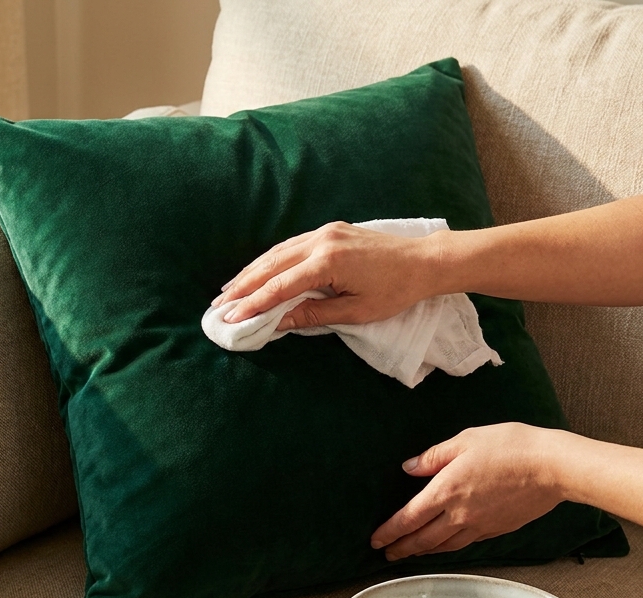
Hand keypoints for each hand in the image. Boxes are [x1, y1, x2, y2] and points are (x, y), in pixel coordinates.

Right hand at [212, 222, 444, 329]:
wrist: (424, 261)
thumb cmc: (395, 290)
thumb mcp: (356, 311)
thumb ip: (314, 315)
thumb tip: (279, 322)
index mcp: (327, 262)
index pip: (279, 287)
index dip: (253, 304)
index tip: (232, 318)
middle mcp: (321, 241)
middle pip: (271, 266)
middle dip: (242, 286)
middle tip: (219, 305)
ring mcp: (324, 232)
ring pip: (277, 252)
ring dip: (252, 272)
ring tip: (230, 289)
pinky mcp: (330, 230)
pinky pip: (290, 245)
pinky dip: (270, 260)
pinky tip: (258, 271)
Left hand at [371, 423, 566, 559]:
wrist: (552, 468)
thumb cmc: (511, 447)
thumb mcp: (466, 440)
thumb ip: (434, 456)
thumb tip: (409, 467)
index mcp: (446, 491)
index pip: (408, 519)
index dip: (389, 532)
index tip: (375, 541)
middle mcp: (459, 515)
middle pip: (422, 540)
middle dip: (401, 549)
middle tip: (386, 555)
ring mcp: (479, 526)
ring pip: (444, 546)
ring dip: (423, 552)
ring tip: (410, 554)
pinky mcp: (496, 530)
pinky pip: (464, 543)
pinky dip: (448, 548)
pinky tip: (444, 545)